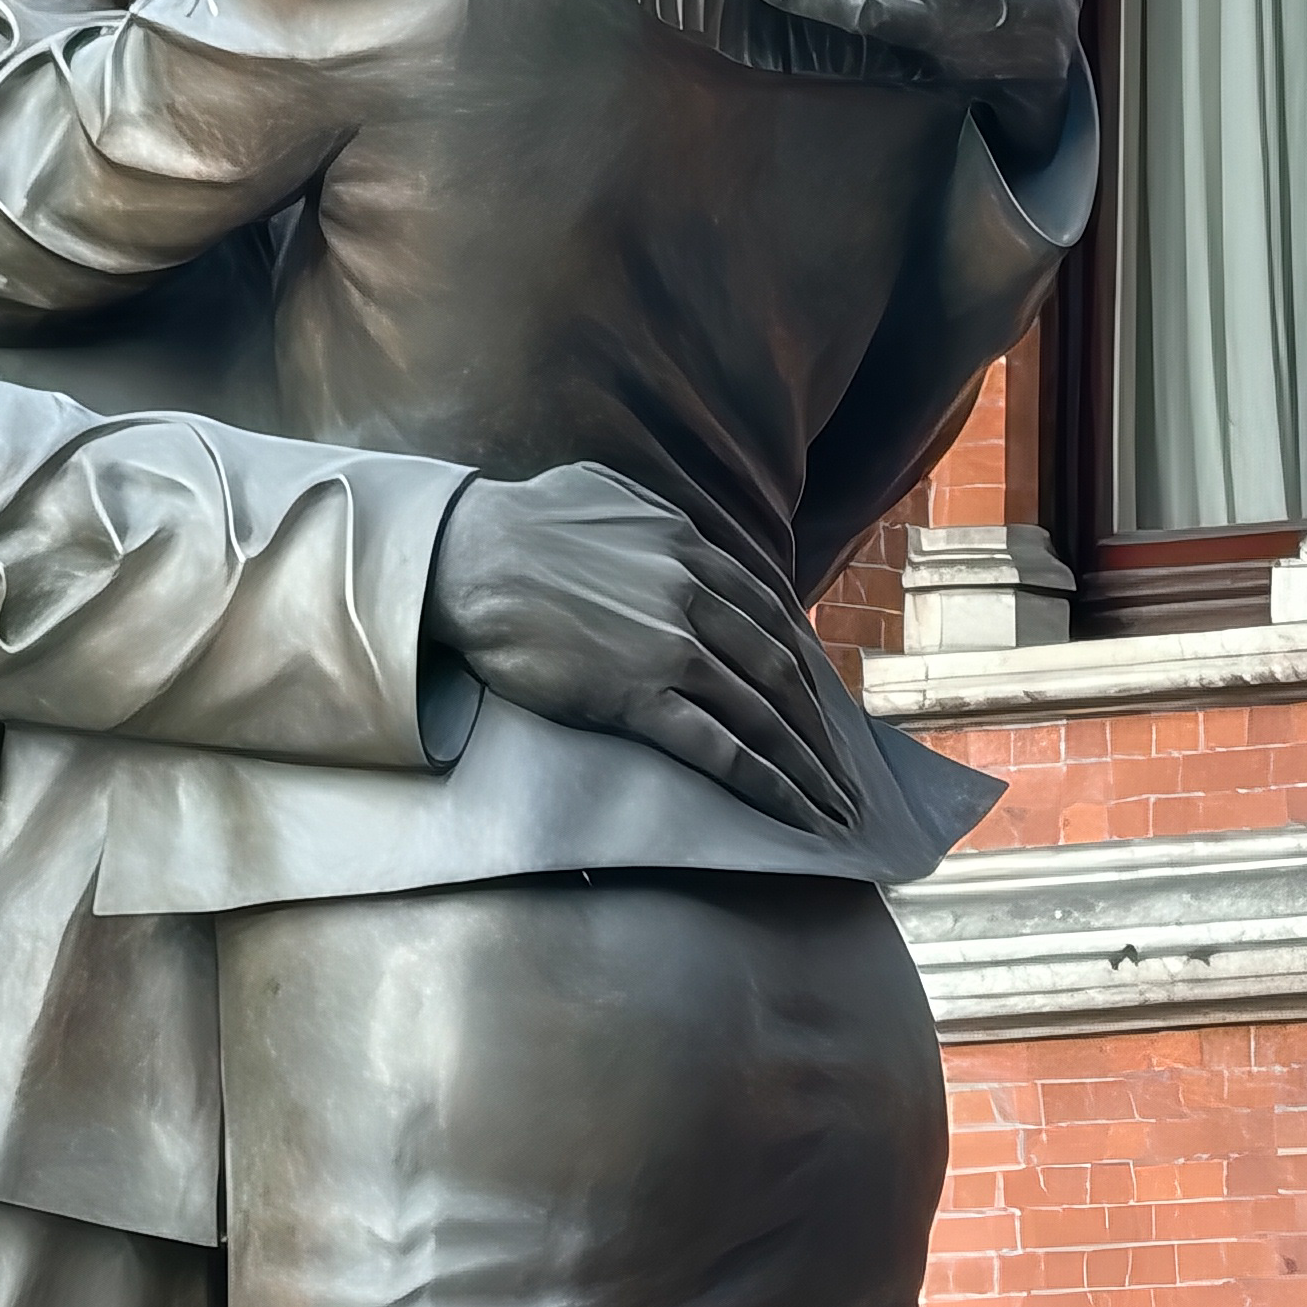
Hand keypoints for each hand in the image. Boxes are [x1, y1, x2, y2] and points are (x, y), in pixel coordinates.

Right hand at [421, 464, 861, 836]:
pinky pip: (719, 748)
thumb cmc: (522, 523)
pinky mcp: (636, 696)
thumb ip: (657, 516)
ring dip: (807, 765)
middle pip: (780, 669)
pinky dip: (766, 784)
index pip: (772, 612)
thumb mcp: (608, 494)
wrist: (464, 558)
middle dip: (820, 727)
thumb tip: (679, 528)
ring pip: (762, 713)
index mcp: (690, 547)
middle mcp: (694, 595)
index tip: (820, 697)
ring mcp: (669, 648)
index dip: (805, 661)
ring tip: (832, 804)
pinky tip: (792, 812)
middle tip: (842, 767)